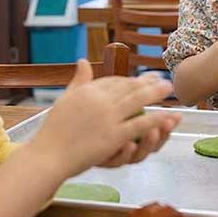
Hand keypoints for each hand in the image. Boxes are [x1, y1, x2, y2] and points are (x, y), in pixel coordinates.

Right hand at [29, 59, 181, 177]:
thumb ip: (78, 81)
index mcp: (88, 90)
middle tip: (161, 79)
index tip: (140, 78)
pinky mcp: (114, 135)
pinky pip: (139, 124)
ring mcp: (108, 117)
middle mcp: (100, 100)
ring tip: (168, 89)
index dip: (129, 79)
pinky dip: (155, 119)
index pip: (113, 80)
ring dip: (155, 93)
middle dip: (147, 81)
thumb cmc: (53, 131)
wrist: (49, 155)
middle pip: (129, 87)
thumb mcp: (64, 99)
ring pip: (138, 101)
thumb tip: (82, 60)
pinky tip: (166, 115)